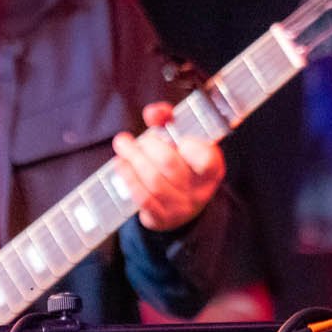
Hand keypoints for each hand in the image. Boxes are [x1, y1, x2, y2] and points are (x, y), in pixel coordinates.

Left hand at [112, 101, 224, 231]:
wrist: (179, 205)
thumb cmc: (180, 166)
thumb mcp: (181, 142)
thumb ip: (168, 121)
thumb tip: (154, 113)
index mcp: (211, 169)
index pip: (206, 159)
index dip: (192, 147)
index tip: (181, 139)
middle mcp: (199, 190)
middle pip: (170, 164)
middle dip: (148, 146)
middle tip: (137, 138)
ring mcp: (182, 207)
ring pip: (153, 181)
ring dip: (133, 160)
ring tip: (122, 146)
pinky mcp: (163, 219)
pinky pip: (143, 199)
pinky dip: (129, 179)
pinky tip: (121, 165)